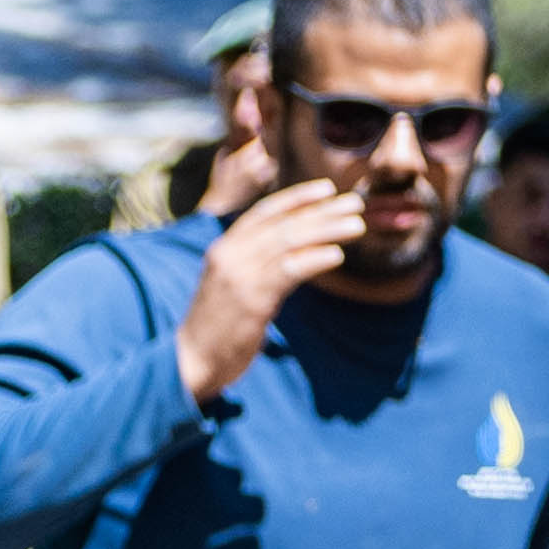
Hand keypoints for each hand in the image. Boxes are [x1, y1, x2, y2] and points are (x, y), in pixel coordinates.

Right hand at [175, 176, 374, 399]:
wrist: (192, 359)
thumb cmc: (217, 324)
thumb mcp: (231, 282)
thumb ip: (255, 261)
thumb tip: (297, 245)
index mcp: (223, 248)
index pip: (263, 212)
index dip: (296, 197)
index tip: (327, 188)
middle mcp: (229, 256)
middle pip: (282, 224)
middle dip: (322, 211)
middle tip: (355, 203)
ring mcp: (239, 277)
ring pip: (289, 242)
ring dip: (327, 230)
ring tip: (356, 225)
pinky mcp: (251, 301)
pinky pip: (289, 271)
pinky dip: (315, 260)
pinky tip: (337, 255)